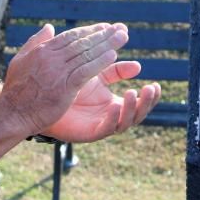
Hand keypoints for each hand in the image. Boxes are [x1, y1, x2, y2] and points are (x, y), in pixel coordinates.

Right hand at [0, 22, 128, 134]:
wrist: (11, 114)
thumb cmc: (15, 90)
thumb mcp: (21, 60)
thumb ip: (35, 42)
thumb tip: (49, 27)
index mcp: (43, 50)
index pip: (70, 36)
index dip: (89, 31)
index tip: (105, 27)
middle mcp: (51, 58)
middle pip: (82, 42)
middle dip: (103, 34)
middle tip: (120, 29)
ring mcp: (58, 72)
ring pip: (86, 54)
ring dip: (106, 44)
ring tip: (122, 38)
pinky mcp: (64, 87)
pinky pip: (85, 71)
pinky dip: (100, 62)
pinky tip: (113, 57)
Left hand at [41, 62, 161, 142]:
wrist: (43, 98)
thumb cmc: (68, 85)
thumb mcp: (95, 73)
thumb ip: (114, 70)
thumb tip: (138, 66)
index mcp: (115, 103)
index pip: (139, 102)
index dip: (150, 96)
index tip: (157, 85)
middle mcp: (112, 116)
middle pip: (137, 114)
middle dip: (147, 103)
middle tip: (151, 89)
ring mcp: (102, 125)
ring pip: (126, 122)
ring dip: (132, 108)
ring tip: (132, 93)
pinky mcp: (90, 133)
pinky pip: (106, 129)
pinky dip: (113, 119)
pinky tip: (115, 106)